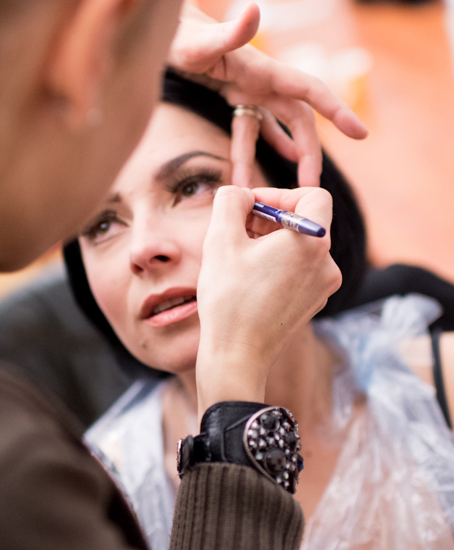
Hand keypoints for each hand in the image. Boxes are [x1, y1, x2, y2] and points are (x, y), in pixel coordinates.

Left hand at [168, 3, 367, 186]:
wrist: (160, 29)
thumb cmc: (178, 35)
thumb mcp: (200, 40)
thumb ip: (228, 31)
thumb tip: (254, 9)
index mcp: (264, 68)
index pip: (310, 90)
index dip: (337, 110)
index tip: (360, 133)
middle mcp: (262, 78)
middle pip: (298, 118)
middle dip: (310, 152)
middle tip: (311, 188)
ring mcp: (248, 87)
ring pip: (276, 127)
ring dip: (283, 155)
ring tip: (289, 188)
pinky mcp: (233, 94)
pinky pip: (248, 127)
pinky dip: (250, 150)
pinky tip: (252, 172)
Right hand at [195, 184, 340, 419]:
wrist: (237, 356)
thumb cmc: (229, 298)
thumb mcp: (220, 238)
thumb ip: (231, 199)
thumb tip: (242, 194)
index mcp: (313, 242)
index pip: (313, 195)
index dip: (281, 194)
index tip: (252, 208)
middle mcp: (328, 263)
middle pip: (306, 221)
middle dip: (270, 218)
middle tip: (238, 229)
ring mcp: (323, 286)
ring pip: (301, 246)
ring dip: (271, 241)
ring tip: (240, 256)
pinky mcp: (313, 302)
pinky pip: (300, 269)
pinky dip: (278, 263)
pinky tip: (249, 278)